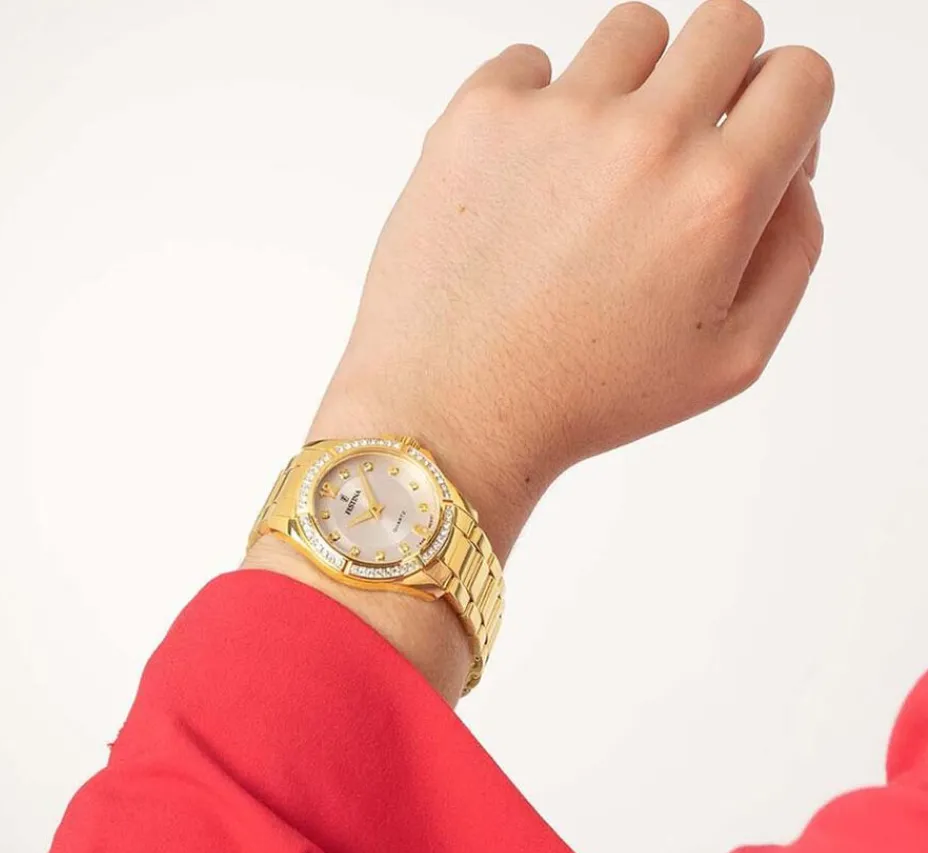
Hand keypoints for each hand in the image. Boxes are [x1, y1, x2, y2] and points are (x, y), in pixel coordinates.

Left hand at [310, 0, 832, 558]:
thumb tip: (792, 170)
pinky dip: (537, 106)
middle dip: (719, 77)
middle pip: (726, 24)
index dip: (784, 108)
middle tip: (678, 146)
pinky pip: (530, 62)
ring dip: (632, 82)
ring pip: (632, 30)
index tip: (749, 142)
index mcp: (718, 197)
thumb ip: (792, 251)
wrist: (453, 413)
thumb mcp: (730, 358)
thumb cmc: (583, 397)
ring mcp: (555, 119)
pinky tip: (526, 178)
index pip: (800, 75)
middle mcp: (644, 140)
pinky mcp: (477, 118)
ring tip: (597, 163)